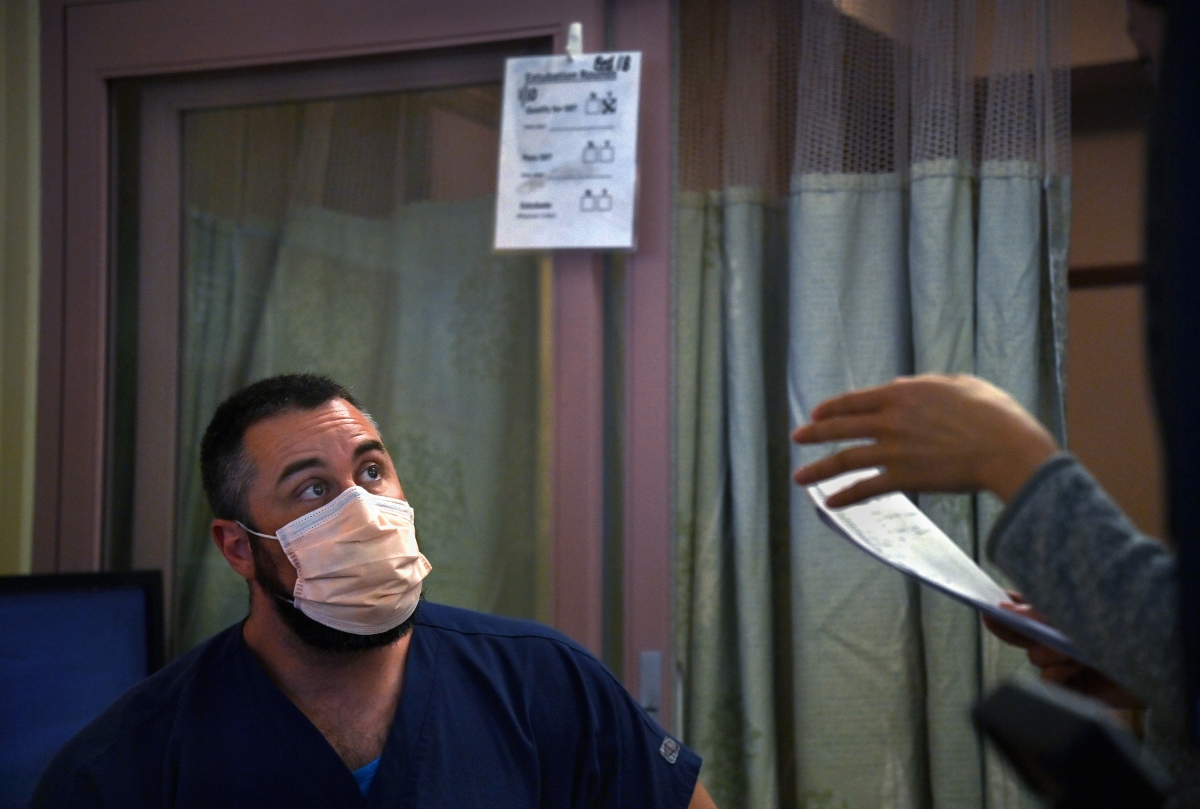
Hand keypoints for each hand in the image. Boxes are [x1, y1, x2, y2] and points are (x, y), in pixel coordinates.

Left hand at [791, 375, 1057, 506]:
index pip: (855, 400)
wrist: (1005, 448)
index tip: (816, 413)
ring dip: (818, 469)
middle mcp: (890, 420)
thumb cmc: (993, 414)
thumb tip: (902, 386)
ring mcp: (893, 449)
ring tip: (798, 477)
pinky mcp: (903, 477)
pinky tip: (830, 503)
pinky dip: (845, 495)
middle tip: (796, 437)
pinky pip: (866, 487)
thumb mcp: (958, 384)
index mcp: (902, 393)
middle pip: (841, 426)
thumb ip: (925, 385)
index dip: (832, 408)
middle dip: (814, 433)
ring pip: (844, 459)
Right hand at [984, 593, 1142, 709]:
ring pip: (1035, 656)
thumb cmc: (1115, 632)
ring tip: (1078, 651)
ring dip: (1052, 652)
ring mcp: (1059, 663)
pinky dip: (1060, 673)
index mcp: (1054, 616)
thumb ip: (1038, 613)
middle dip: (1016, 627)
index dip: (1000, 606)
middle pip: (1018, 632)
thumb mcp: (1074, 616)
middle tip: (1012, 622)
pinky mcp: (1066, 687)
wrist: (1151, 668)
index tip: (985, 604)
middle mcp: (1053, 638)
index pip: (1018, 607)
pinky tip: (1080, 669)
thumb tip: (1002, 608)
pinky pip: (1046, 679)